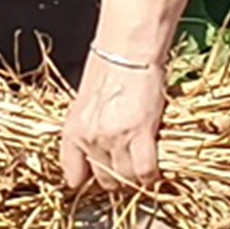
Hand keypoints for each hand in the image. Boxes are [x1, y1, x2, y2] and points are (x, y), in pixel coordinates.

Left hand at [60, 53, 167, 194]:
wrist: (128, 49)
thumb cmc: (110, 65)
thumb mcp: (88, 101)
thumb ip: (92, 126)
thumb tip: (105, 143)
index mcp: (72, 131)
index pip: (74, 175)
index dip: (90, 178)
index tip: (101, 176)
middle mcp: (90, 139)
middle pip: (105, 180)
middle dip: (118, 176)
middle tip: (130, 164)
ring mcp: (114, 139)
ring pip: (127, 178)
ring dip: (137, 175)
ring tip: (146, 162)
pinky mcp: (139, 134)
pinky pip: (145, 170)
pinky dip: (152, 173)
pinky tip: (157, 166)